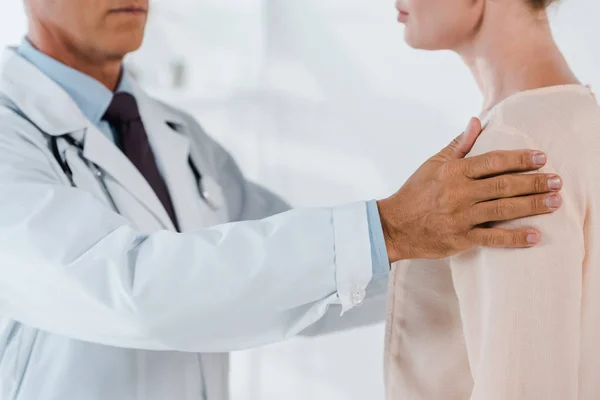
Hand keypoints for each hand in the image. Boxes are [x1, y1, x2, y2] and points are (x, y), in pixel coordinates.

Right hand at [378, 118, 562, 262]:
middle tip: (557, 180)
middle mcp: (458, 193)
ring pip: (503, 209)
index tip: (541, 157)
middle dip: (534, 182)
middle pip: (504, 185)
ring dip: (532, 205)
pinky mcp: (460, 239)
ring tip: (554, 202)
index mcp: (453, 172)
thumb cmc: (414, 193)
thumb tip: (477, 121)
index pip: (493, 161)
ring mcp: (460, 217)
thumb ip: (458, 145)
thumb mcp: (433, 164)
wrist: (393, 226)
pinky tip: (534, 235)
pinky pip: (492, 238)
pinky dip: (514, 238)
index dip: (519, 159)